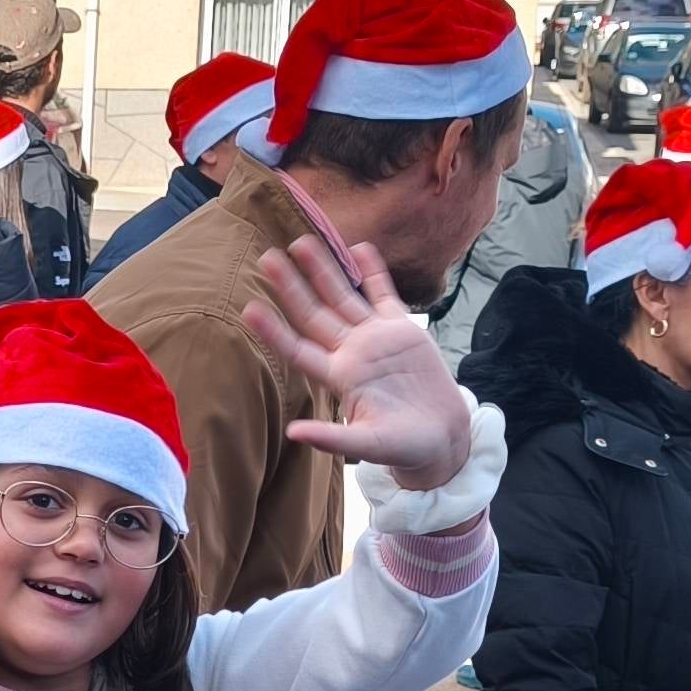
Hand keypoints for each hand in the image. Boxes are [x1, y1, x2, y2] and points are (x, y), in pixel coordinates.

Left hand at [244, 234, 466, 489]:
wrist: (441, 437)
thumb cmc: (402, 447)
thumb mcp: (367, 445)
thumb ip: (331, 438)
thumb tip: (292, 434)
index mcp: (339, 378)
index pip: (298, 348)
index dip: (274, 330)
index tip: (250, 308)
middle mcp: (351, 353)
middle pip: (314, 314)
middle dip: (291, 287)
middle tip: (267, 258)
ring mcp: (376, 338)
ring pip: (344, 297)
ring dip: (324, 270)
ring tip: (302, 242)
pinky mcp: (403, 330)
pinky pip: (384, 294)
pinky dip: (374, 272)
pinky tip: (359, 247)